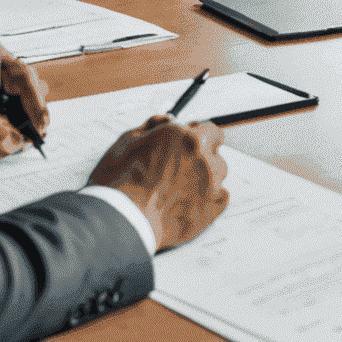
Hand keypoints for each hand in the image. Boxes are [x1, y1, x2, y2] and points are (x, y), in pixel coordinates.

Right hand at [87, 115, 228, 251]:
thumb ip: (153, 126)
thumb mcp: (128, 140)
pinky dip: (211, 199)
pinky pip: (221, 199)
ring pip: (218, 176)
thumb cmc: (119, 181)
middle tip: (180, 169)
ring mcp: (210, 187)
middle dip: (202, 158)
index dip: (199, 137)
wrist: (120, 220)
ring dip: (206, 178)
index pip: (211, 131)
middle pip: (215, 154)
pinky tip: (191, 201)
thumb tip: (167, 121)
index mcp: (187, 138)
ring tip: (181, 188)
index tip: (189, 145)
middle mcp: (203, 159)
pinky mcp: (210, 213)